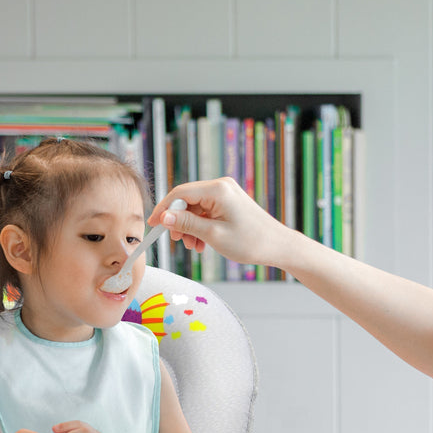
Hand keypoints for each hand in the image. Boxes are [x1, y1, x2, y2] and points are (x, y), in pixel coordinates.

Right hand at [149, 177, 292, 266]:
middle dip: (179, 221)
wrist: (278, 246)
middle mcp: (221, 186)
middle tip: (178, 241)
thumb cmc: (251, 241)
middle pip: (186, 200)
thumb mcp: (213, 235)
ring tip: (194, 246)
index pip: (180, 193)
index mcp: (217, 190)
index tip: (153, 225)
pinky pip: (205, 211)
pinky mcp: (228, 202)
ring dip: (189, 227)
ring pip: (195, 208)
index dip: (163, 209)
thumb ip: (186, 224)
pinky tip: (201, 243)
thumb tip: (163, 217)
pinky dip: (200, 226)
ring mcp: (225, 193)